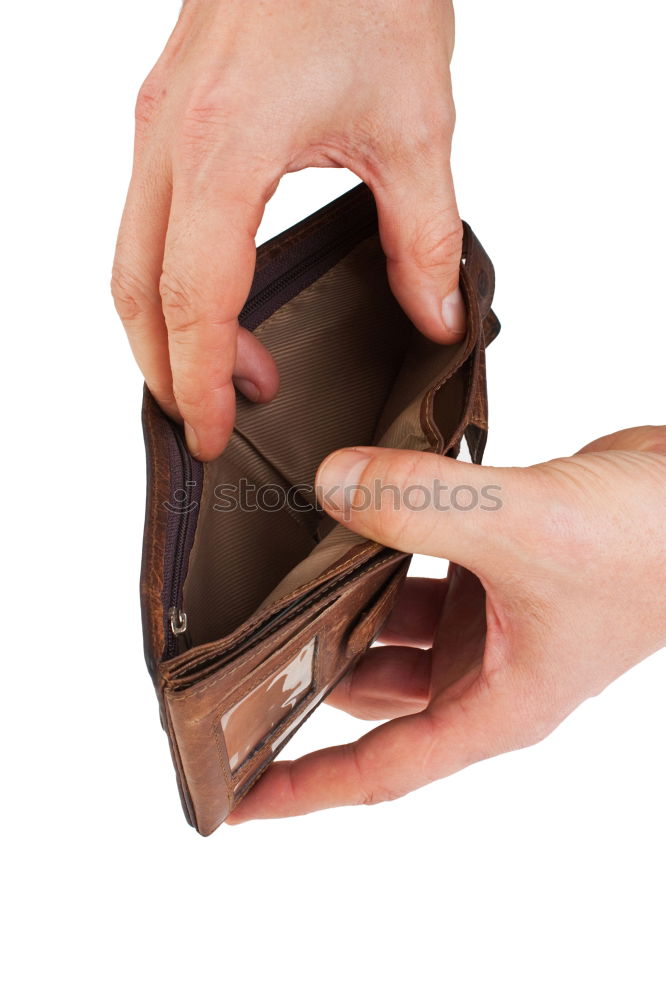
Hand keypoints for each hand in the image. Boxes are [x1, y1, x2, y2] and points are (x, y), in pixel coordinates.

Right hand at [112, 0, 463, 459]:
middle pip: (137, 292)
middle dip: (168, 369)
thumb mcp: (413, 124)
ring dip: (166, 327)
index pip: (196, 302)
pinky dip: (169, 277)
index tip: (214, 433)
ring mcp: (157, 122)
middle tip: (212, 419)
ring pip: (129, 256)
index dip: (201, 381)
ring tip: (229, 370)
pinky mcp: (167, 111)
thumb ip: (423, 236)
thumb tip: (432, 313)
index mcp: (223, 149)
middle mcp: (169, 138)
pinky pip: (145, 218)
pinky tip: (219, 298)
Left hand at [228, 425, 665, 821]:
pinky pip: (418, 568)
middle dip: (311, 677)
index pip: (383, 768)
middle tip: (238, 651)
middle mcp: (489, 668)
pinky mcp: (497, 564)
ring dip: (344, 599)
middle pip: (373, 691)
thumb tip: (331, 486)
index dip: (306, 788)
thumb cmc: (652, 546)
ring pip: (392, 624)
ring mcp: (493, 617)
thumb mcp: (524, 529)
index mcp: (496, 702)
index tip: (238, 798)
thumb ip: (422, 506)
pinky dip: (383, 546)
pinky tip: (349, 513)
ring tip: (280, 569)